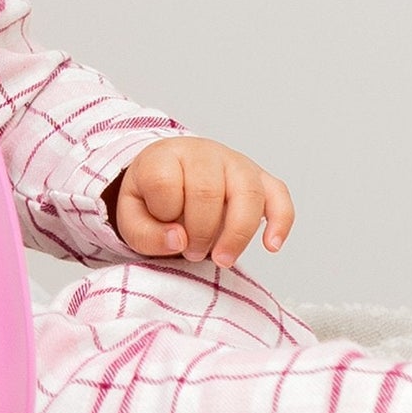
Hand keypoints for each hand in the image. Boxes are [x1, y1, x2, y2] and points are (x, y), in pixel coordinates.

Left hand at [105, 137, 293, 268]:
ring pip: (247, 193)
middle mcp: (202, 153)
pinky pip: (279, 195)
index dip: (165, 215)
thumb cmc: (152, 199)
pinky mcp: (261, 178)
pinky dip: (280, 221)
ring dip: (237, 234)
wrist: (172, 177)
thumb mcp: (131, 217)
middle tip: (193, 253)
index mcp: (163, 156)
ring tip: (223, 259)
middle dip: (200, 232)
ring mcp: (235, 162)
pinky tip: (271, 245)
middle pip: (207, 191)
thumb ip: (145, 233)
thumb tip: (179, 240)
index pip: (164, 183)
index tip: (167, 232)